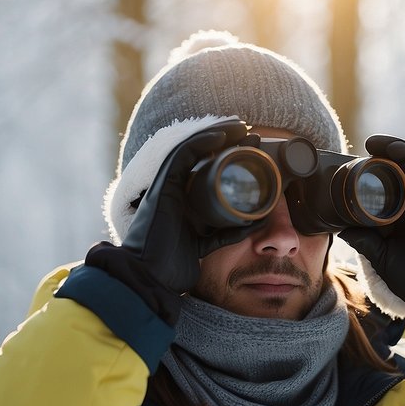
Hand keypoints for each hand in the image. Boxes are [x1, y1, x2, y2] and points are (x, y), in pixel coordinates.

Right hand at [119, 119, 253, 293]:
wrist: (149, 279)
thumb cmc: (171, 268)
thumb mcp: (207, 245)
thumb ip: (225, 233)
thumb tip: (256, 221)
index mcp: (183, 202)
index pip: (207, 169)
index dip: (229, 156)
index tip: (253, 151)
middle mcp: (175, 190)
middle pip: (202, 155)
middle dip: (228, 141)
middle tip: (252, 135)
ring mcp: (167, 186)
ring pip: (193, 149)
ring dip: (217, 134)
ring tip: (240, 126)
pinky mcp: (162, 186)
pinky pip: (182, 156)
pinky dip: (201, 142)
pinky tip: (221, 136)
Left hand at [340, 135, 404, 310]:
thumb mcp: (381, 257)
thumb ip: (364, 241)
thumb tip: (340, 229)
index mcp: (399, 218)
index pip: (384, 189)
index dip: (369, 176)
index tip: (349, 168)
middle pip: (398, 172)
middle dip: (381, 157)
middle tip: (362, 149)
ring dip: (394, 150)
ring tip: (375, 143)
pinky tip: (394, 149)